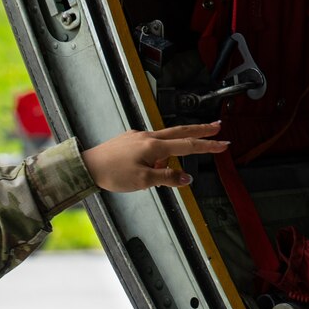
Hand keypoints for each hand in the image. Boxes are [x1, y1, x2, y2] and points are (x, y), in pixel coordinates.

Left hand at [82, 122, 227, 192]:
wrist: (85, 165)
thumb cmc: (111, 173)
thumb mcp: (142, 181)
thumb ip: (167, 178)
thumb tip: (186, 177)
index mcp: (153, 147)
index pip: (187, 145)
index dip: (207, 146)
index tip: (223, 144)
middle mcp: (148, 137)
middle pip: (181, 132)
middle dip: (201, 130)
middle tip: (217, 127)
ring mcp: (139, 136)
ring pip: (165, 139)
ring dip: (175, 148)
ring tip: (163, 174)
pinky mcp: (131, 140)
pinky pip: (152, 144)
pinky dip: (159, 152)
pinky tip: (151, 165)